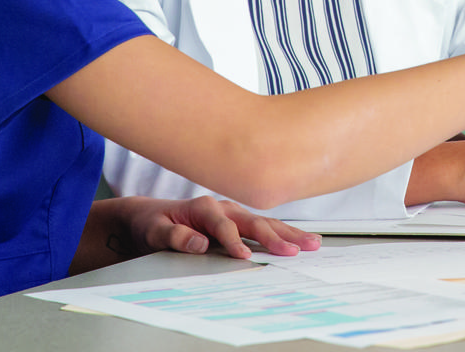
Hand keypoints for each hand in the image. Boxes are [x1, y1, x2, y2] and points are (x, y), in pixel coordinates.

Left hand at [118, 195, 319, 259]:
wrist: (151, 216)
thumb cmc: (153, 224)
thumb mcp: (154, 231)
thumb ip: (174, 237)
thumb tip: (199, 243)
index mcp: (204, 207)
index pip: (224, 226)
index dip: (234, 241)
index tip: (245, 257)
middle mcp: (224, 207)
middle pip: (254, 222)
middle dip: (276, 236)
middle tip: (296, 250)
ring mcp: (234, 213)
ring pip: (266, 223)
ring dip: (290, 234)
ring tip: (313, 243)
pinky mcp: (240, 221)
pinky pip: (265, 227)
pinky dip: (284, 233)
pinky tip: (301, 240)